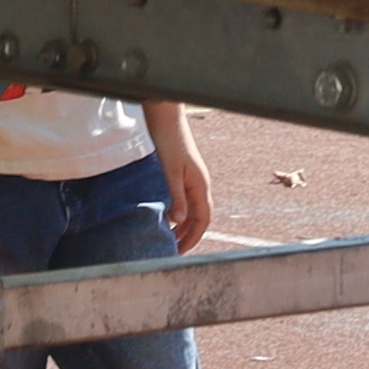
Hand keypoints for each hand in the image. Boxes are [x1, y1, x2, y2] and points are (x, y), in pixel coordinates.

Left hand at [150, 117, 215, 248]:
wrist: (165, 117)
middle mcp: (199, 184)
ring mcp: (191, 178)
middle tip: (174, 251)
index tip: (180, 251)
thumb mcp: (170, 171)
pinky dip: (178, 212)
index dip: (193, 237)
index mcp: (200, 185)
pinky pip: (185, 200)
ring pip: (192, 209)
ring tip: (169, 238)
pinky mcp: (182, 173)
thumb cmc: (169, 141)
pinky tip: (167, 217)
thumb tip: (178, 221)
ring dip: (183, 225)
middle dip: (189, 235)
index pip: (203, 219)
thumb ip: (176, 196)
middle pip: (199, 217)